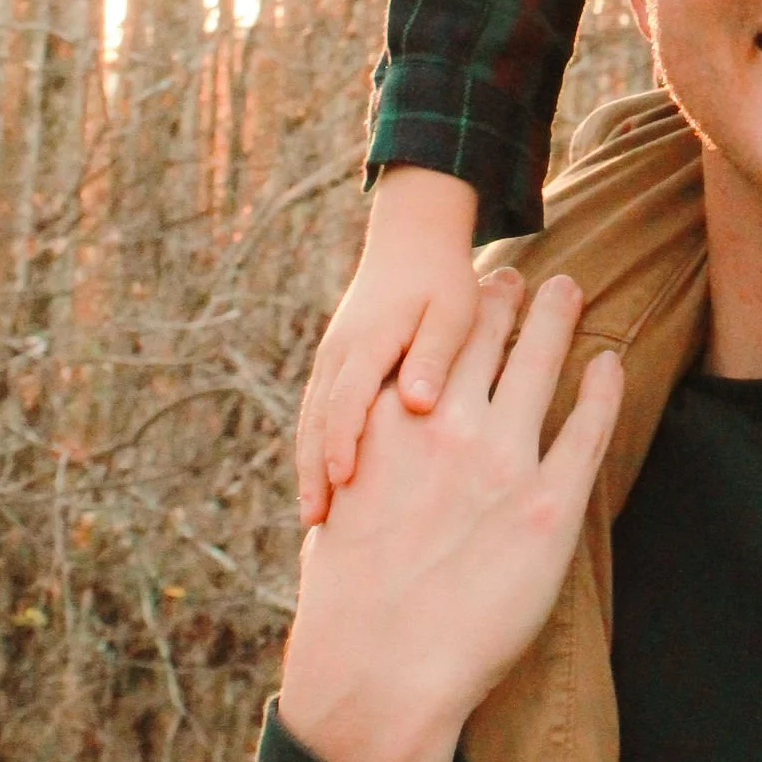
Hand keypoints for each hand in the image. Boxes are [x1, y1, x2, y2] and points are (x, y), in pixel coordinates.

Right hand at [279, 269, 621, 761]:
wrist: (381, 673)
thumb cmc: (349, 605)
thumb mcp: (336, 512)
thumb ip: (360, 469)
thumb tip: (363, 458)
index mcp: (386, 423)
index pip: (429, 344)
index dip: (457, 311)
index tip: (474, 289)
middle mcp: (445, 426)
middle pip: (486, 339)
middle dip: (509, 300)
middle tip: (530, 275)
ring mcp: (500, 461)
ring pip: (539, 364)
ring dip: (557, 320)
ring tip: (572, 292)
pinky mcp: (548, 506)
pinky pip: (585, 429)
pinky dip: (599, 389)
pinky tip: (608, 364)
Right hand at [295, 167, 482, 521]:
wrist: (412, 237)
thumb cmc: (443, 278)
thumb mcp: (451, 311)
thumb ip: (434, 354)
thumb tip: (417, 402)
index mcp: (367, 343)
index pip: (346, 401)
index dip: (343, 443)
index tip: (343, 485)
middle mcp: (339, 355)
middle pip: (317, 419)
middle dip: (313, 471)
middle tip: (316, 525)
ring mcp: (332, 361)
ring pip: (313, 420)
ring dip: (310, 466)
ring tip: (315, 520)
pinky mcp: (337, 367)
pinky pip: (320, 414)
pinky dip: (317, 450)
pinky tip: (328, 486)